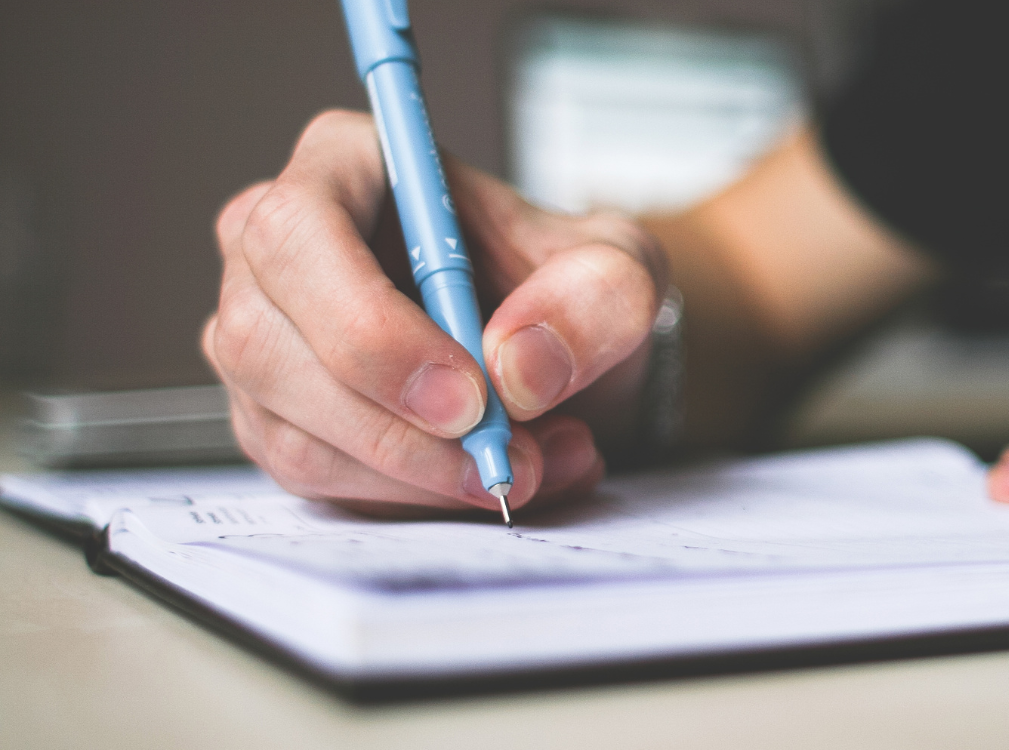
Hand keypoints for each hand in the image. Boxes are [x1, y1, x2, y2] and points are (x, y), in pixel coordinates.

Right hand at [202, 110, 665, 516]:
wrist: (555, 351)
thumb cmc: (565, 287)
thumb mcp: (620, 270)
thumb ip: (595, 297)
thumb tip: (517, 367)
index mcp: (345, 167)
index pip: (298, 235)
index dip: (369, 326)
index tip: (468, 396)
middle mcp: (277, 250)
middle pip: (267, 345)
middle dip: (397, 429)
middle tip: (507, 460)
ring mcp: (264, 339)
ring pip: (292, 432)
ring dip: (418, 477)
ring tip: (529, 467)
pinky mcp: (277, 417)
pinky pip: (315, 480)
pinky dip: (410, 499)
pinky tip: (484, 478)